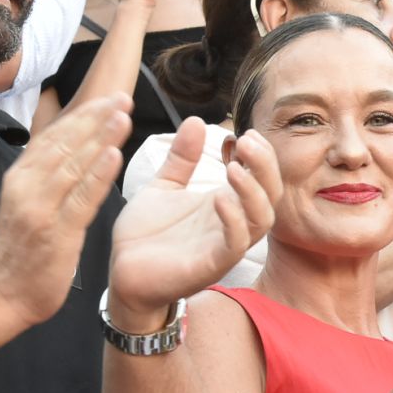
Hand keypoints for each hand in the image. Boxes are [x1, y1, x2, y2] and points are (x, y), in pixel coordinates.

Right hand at [0, 92, 133, 325]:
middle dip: (95, 117)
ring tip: (123, 115)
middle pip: (65, 143)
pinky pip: (80, 198)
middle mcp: (27, 184)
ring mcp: (40, 208)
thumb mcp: (30, 199)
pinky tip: (115, 155)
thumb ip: (48, 172)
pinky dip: (98, 175)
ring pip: (74, 165)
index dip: (83, 114)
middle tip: (123, 96)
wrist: (2, 291)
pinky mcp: (55, 231)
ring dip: (100, 137)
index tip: (110, 96)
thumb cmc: (24, 246)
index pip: (56, 135)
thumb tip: (72, 143)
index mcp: (23, 174)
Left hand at [108, 118, 279, 329]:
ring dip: (253, 191)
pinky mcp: (211, 266)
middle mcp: (231, 223)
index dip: (260, 154)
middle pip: (270, 194)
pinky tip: (218, 199)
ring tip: (234, 167)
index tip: (243, 133)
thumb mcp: (163, 186)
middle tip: (247, 142)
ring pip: (261, 219)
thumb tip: (196, 120)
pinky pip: (234, 244)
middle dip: (265, 166)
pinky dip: (233, 221)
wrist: (122, 272)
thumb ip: (182, 157)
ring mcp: (224, 246)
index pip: (260, 176)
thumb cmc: (145, 235)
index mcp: (224, 203)